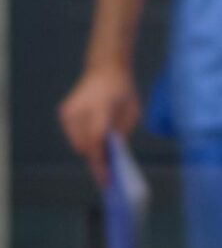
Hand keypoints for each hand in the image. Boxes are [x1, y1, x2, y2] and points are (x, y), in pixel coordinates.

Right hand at [59, 65, 140, 186]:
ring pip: (76, 143)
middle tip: (108, 171)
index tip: (106, 179)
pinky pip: (73, 134)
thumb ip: (123, 134)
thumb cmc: (123, 90)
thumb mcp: (132, 112)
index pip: (96, 142)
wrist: (105, 68)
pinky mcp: (63, 113)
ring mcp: (68, 112)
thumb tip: (113, 156)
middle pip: (84, 146)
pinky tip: (95, 138)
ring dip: (89, 149)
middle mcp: (79, 111)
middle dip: (96, 159)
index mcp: (100, 108)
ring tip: (103, 155)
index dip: (100, 163)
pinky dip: (83, 139)